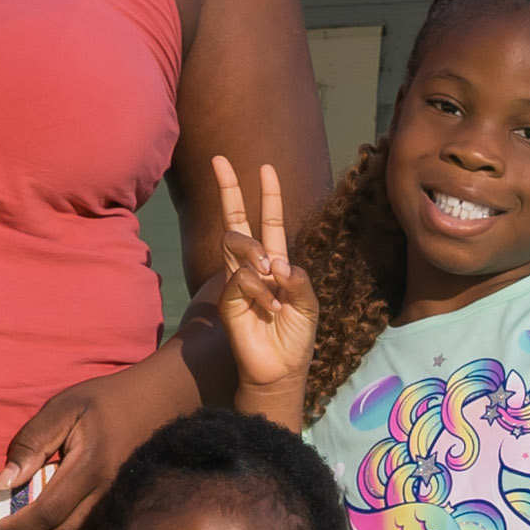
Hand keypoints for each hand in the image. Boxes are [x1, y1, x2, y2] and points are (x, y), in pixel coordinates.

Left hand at [0, 347, 191, 529]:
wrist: (164, 399)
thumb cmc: (106, 402)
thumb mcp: (64, 407)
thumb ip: (32, 442)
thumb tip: (3, 483)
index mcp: (90, 467)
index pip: (48, 510)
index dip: (19, 527)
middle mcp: (109, 494)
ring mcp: (126, 507)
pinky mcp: (135, 511)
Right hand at [198, 153, 319, 409]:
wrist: (281, 370)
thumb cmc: (297, 339)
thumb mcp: (309, 306)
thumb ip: (299, 281)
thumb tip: (277, 263)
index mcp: (277, 264)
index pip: (269, 222)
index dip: (268, 195)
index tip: (265, 167)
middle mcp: (254, 267)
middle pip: (237, 220)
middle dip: (229, 189)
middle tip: (219, 160)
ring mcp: (238, 281)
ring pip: (235, 242)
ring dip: (255, 252)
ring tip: (271, 279)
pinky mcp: (227, 300)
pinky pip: (239, 277)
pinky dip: (256, 288)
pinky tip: (268, 306)